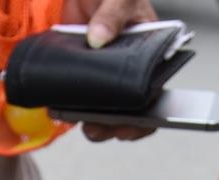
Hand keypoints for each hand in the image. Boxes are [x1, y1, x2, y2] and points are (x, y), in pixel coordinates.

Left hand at [62, 0, 158, 141]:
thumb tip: (100, 38)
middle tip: (99, 127)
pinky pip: (81, 97)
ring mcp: (106, 71)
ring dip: (94, 120)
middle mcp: (131, 67)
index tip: (130, 124)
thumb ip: (113, 14)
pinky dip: (73, 106)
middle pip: (129, 109)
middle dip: (115, 124)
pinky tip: (64, 109)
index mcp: (151, 51)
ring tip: (83, 122)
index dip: (145, 115)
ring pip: (105, 108)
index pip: (154, 93)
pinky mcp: (84, 72)